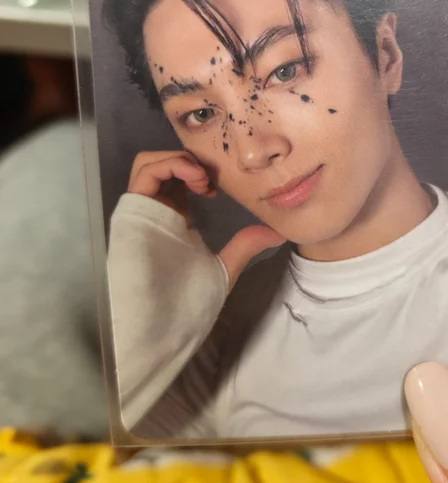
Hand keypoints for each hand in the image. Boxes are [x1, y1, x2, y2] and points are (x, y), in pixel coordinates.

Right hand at [128, 150, 284, 288]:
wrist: (162, 323)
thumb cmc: (187, 300)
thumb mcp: (225, 265)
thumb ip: (246, 245)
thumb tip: (278, 233)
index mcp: (172, 217)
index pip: (176, 177)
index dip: (198, 170)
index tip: (220, 186)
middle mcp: (155, 209)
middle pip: (161, 164)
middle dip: (188, 159)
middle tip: (212, 178)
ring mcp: (142, 210)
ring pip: (148, 162)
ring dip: (180, 159)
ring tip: (204, 180)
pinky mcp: (133, 211)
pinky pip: (146, 172)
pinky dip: (173, 164)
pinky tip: (198, 181)